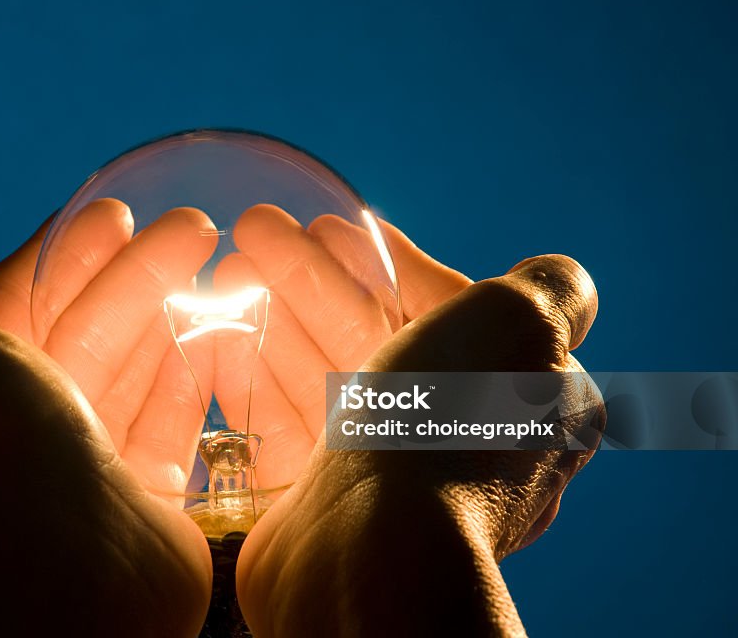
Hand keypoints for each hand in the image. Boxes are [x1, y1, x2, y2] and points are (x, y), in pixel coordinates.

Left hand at [0, 201, 216, 635]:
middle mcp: (18, 432)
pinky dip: (197, 369)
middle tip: (191, 226)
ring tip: (218, 258)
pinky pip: (174, 415)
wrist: (67, 570)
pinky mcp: (144, 491)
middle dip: (134, 271)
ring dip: (172, 309)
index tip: (112, 216)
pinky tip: (227, 325)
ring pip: (133, 366)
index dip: (62, 254)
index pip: (16, 305)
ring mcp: (84, 464)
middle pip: (84, 328)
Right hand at [233, 213, 600, 636]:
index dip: (389, 263)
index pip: (448, 310)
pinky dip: (257, 372)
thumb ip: (552, 289)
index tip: (332, 228)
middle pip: (375, 334)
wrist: (372, 551)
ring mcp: (385, 471)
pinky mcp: (321, 496)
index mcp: (517, 401)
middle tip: (256, 233)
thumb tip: (559, 274)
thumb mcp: (525, 327)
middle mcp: (454, 439)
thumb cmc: (447, 429)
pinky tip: (219, 333)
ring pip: (325, 371)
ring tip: (228, 269)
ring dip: (278, 315)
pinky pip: (286, 419)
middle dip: (315, 278)